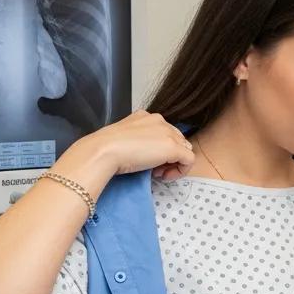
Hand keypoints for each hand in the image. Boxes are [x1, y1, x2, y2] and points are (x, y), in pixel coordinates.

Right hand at [68, 110, 195, 182]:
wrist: (104, 151)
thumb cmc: (106, 148)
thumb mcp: (124, 140)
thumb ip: (138, 141)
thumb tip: (148, 155)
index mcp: (146, 116)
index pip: (165, 133)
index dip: (160, 150)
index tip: (149, 162)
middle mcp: (160, 120)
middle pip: (177, 141)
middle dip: (168, 158)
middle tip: (153, 170)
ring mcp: (168, 133)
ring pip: (184, 150)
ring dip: (173, 164)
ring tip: (157, 173)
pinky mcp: (174, 147)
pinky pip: (189, 161)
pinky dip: (180, 171)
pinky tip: (163, 176)